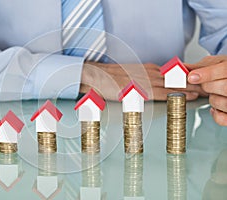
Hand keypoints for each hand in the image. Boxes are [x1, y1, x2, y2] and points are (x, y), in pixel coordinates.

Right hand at [80, 62, 205, 100]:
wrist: (97, 76)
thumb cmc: (109, 77)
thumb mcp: (127, 73)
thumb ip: (140, 77)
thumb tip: (146, 83)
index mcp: (145, 68)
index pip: (168, 73)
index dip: (180, 78)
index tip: (189, 81)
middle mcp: (148, 72)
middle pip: (172, 78)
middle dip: (187, 83)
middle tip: (198, 87)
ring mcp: (144, 80)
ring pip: (170, 85)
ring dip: (185, 89)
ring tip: (196, 93)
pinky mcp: (140, 90)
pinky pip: (161, 93)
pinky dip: (174, 96)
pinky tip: (182, 98)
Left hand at [186, 55, 226, 125]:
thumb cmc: (224, 71)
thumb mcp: (214, 63)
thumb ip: (199, 66)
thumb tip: (181, 68)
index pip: (224, 70)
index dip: (206, 74)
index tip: (191, 77)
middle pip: (223, 87)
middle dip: (207, 87)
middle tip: (205, 85)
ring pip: (220, 102)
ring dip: (212, 99)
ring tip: (215, 94)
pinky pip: (222, 119)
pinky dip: (216, 114)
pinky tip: (215, 107)